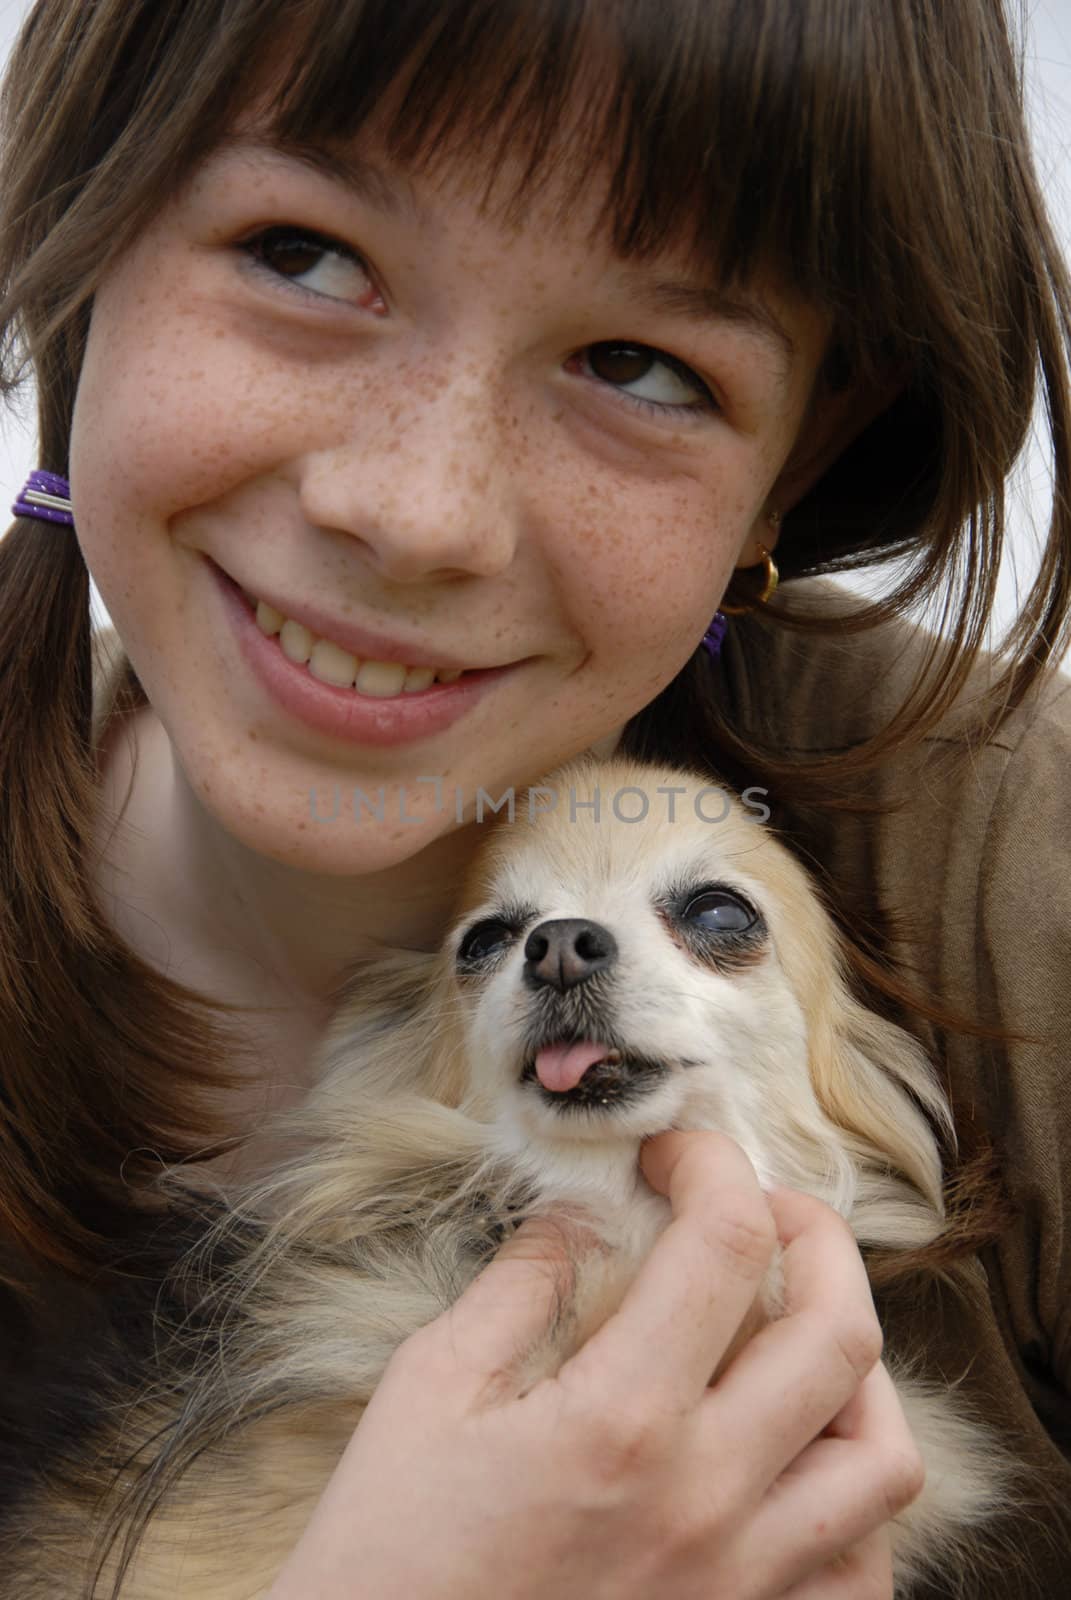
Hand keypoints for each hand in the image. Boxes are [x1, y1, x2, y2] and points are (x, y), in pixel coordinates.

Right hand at [267, 1129, 922, 1598]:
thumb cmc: (387, 1553)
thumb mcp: (428, 1392)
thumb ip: (518, 1286)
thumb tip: (582, 1211)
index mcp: (622, 1420)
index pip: (725, 1245)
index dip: (711, 1165)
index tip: (675, 1152)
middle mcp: (709, 1500)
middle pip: (841, 1333)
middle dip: (817, 1235)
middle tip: (763, 1209)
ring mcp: (745, 1583)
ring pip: (883, 1457)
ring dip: (857, 1371)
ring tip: (796, 1333)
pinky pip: (864, 1568)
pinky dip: (853, 1495)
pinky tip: (795, 1455)